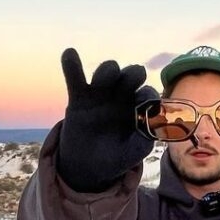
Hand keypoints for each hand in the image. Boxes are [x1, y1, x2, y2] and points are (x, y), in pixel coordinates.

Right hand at [55, 49, 155, 191]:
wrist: (89, 166)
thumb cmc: (116, 156)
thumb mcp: (133, 153)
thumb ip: (143, 141)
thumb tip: (150, 128)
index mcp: (138, 106)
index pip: (147, 94)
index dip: (148, 96)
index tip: (146, 106)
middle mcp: (122, 95)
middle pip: (130, 75)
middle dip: (134, 74)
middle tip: (135, 76)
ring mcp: (101, 94)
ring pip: (106, 72)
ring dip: (108, 71)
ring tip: (107, 76)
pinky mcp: (79, 97)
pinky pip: (75, 78)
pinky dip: (72, 65)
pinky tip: (69, 54)